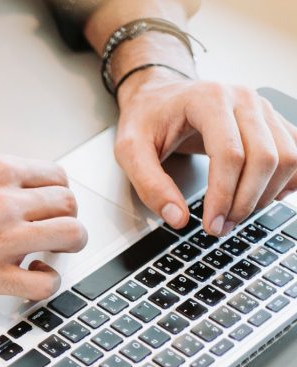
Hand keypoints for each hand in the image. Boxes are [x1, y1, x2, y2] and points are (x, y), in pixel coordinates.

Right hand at [0, 155, 86, 300]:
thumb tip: (12, 187)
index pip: (56, 177)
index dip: (58, 195)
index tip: (51, 207)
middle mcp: (4, 202)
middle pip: (68, 205)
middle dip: (65, 219)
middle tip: (54, 231)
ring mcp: (1, 239)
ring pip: (70, 236)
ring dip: (67, 247)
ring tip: (51, 254)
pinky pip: (42, 283)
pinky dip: (47, 282)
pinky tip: (34, 277)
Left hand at [115, 72, 296, 236]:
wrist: (160, 95)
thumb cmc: (146, 118)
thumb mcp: (129, 150)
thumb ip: (149, 185)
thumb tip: (177, 218)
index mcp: (209, 100)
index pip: (230, 154)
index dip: (224, 195)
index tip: (210, 224)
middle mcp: (243, 100)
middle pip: (265, 157)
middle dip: (245, 201)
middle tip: (220, 227)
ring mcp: (262, 109)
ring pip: (287, 157)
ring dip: (266, 194)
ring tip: (235, 215)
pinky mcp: (272, 121)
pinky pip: (295, 152)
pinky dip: (286, 180)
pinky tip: (262, 196)